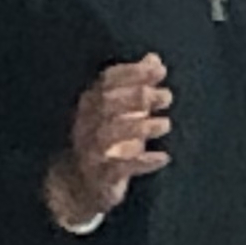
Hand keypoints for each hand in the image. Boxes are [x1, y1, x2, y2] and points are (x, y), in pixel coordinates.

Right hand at [47, 54, 170, 229]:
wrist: (79, 186)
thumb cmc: (106, 142)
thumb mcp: (122, 113)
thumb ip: (137, 85)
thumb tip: (154, 59)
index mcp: (91, 104)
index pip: (106, 81)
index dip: (132, 73)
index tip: (159, 70)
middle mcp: (86, 124)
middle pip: (106, 103)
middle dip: (137, 96)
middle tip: (166, 97)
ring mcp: (90, 151)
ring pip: (109, 134)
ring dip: (140, 127)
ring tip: (165, 124)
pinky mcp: (100, 177)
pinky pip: (118, 168)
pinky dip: (142, 162)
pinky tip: (163, 157)